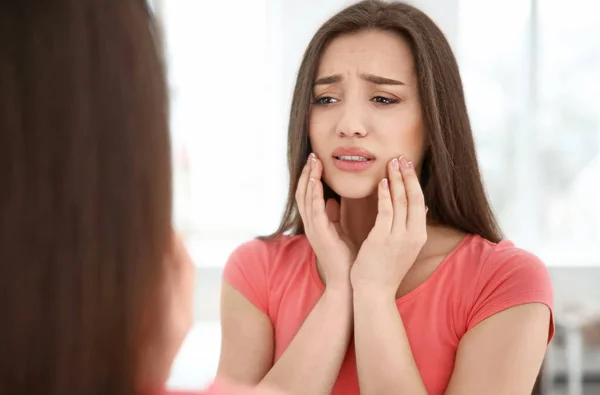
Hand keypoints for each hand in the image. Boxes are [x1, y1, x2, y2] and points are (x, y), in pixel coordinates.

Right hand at [296, 153, 355, 287]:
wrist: (347, 282)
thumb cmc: (347, 259)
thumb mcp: (340, 232)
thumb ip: (334, 217)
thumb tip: (332, 201)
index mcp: (316, 223)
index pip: (309, 195)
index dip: (311, 177)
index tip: (317, 160)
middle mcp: (311, 225)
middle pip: (303, 193)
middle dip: (307, 173)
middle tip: (312, 155)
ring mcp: (313, 229)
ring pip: (306, 198)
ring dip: (309, 179)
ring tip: (314, 162)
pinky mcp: (320, 234)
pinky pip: (314, 210)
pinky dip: (314, 193)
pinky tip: (317, 181)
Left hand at [351, 156, 426, 296]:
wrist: (374, 292)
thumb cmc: (385, 269)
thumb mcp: (405, 247)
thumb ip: (412, 226)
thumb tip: (422, 206)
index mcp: (418, 236)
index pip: (420, 202)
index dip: (414, 182)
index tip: (408, 166)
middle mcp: (412, 235)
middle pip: (413, 198)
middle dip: (407, 175)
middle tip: (402, 157)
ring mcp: (398, 237)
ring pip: (400, 201)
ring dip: (396, 179)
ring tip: (392, 162)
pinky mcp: (382, 239)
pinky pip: (385, 211)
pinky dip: (385, 194)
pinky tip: (382, 181)